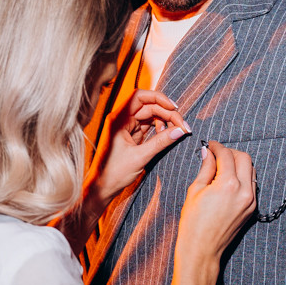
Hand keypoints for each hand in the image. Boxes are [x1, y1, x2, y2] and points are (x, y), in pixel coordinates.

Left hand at [92, 89, 188, 203]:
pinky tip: (167, 135)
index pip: (139, 97)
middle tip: (182, 125)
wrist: (102, 188)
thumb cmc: (114, 173)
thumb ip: (160, 142)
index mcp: (118, 119)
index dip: (158, 98)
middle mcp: (121, 119)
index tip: (174, 107)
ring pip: (150, 116)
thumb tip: (180, 131)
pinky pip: (148, 126)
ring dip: (165, 121)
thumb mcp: (140, 157)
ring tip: (177, 131)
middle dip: (167, 113)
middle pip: (148, 106)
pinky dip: (159, 129)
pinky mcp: (131, 136)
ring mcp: (127, 127)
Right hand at [175, 142, 256, 265]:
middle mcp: (244, 191)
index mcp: (228, 184)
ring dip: (238, 164)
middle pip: (244, 158)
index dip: (217, 146)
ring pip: (251, 171)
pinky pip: (251, 185)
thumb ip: (205, 168)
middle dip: (231, 152)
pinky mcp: (252, 209)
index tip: (210, 145)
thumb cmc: (193, 223)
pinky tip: (228, 181)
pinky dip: (242, 177)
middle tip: (217, 154)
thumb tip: (208, 152)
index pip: (226, 155)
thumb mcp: (195, 191)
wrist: (202, 250)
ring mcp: (251, 201)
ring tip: (222, 167)